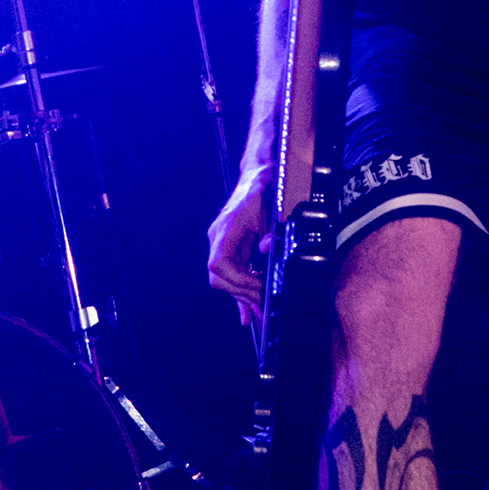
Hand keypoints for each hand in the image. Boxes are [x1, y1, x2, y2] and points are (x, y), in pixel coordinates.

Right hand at [208, 174, 270, 324]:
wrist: (259, 176)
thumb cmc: (262, 188)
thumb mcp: (270, 208)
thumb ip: (267, 230)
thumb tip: (264, 249)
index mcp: (225, 229)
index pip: (218, 264)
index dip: (236, 280)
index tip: (255, 287)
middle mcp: (219, 238)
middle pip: (219, 276)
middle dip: (241, 292)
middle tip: (263, 301)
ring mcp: (224, 244)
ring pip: (225, 279)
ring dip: (241, 296)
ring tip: (259, 313)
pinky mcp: (233, 249)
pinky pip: (232, 274)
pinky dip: (240, 293)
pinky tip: (247, 312)